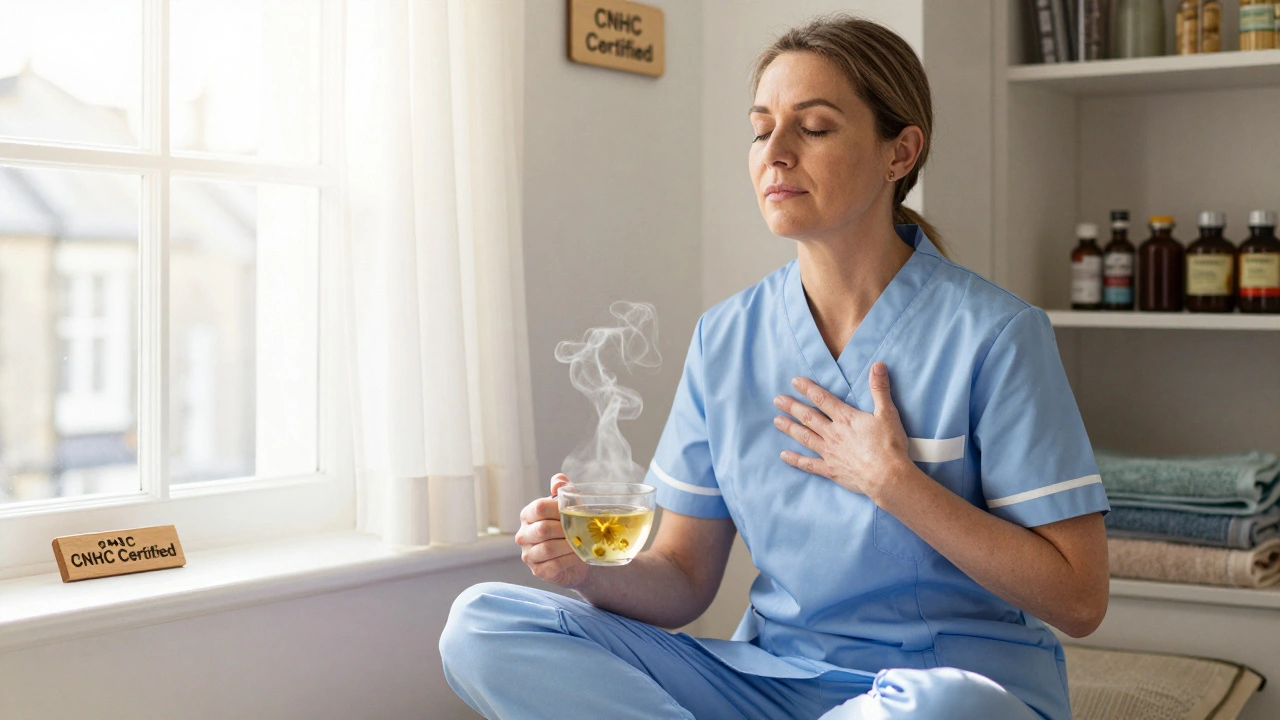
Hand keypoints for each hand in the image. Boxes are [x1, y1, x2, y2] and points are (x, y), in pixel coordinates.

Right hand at [514, 474, 591, 588]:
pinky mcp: (537, 571)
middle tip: (581, 530)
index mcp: (528, 515)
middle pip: (543, 529)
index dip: (558, 509)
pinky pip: (554, 565)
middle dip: (565, 530)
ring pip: (548, 549)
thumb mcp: (570, 505)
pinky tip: (578, 555)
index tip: (574, 512)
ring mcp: (528, 554)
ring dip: (569, 546)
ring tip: (581, 543)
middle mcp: (523, 535)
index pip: (539, 507)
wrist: (578, 555)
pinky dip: (569, 559)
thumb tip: (558, 482)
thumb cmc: (571, 526)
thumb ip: (564, 490)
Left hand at [772, 362, 911, 501]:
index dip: (808, 389)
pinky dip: (795, 460)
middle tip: (777, 400)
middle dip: (792, 407)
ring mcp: (829, 452)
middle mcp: (833, 433)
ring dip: (790, 428)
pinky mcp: (830, 470)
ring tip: (777, 421)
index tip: (794, 381)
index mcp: (845, 418)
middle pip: (808, 417)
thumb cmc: (889, 446)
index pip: (822, 399)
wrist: (888, 477)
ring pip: (805, 437)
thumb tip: (878, 366)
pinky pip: (809, 464)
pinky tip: (784, 455)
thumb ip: (880, 389)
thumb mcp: (888, 413)